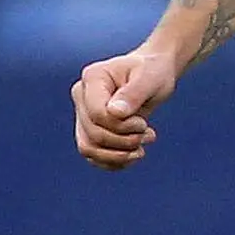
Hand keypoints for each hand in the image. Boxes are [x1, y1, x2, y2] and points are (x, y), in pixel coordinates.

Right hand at [71, 48, 177, 169]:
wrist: (153, 76)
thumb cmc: (153, 72)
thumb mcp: (150, 78)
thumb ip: (133, 94)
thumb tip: (115, 113)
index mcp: (92, 78)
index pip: (98, 114)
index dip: (122, 126)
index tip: (143, 123)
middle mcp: (81, 95)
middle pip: (94, 133)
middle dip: (124, 141)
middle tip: (148, 134)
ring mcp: (82, 114)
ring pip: (88, 148)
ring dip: (118, 155)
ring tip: (141, 149)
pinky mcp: (88, 130)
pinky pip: (93, 156)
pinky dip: (114, 162)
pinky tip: (133, 155)